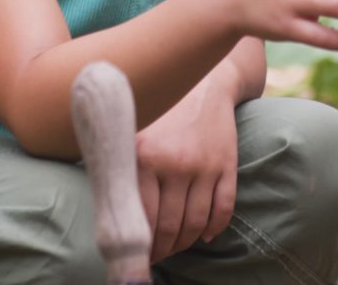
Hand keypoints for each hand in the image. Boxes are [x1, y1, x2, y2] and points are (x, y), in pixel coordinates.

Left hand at [136, 75, 239, 260]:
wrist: (204, 80)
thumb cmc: (158, 110)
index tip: (134, 255)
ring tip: (175, 248)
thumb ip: (119, 167)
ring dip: (185, 243)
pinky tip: (204, 235)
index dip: (138, 244)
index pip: (140, 217)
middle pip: (169, 226)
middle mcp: (174, 162)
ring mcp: (204, 165)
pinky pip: (223, 209)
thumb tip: (109, 214)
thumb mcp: (132, 132)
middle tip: (154, 257)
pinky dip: (214, 229)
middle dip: (160, 250)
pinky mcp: (227, 164)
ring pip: (195, 224)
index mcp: (144, 156)